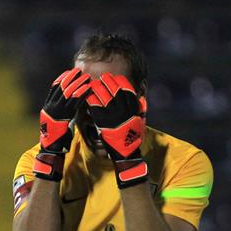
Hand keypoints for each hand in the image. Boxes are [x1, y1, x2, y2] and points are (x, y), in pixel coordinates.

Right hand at [35, 68, 91, 180]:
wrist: (51, 148)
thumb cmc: (57, 137)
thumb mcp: (59, 121)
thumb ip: (64, 111)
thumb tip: (74, 102)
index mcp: (48, 106)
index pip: (54, 87)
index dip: (62, 78)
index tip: (70, 71)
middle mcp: (50, 107)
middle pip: (61, 88)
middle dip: (71, 78)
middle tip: (80, 71)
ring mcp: (55, 111)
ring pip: (67, 94)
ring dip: (77, 84)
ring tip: (86, 78)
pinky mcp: (63, 117)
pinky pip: (73, 103)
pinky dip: (80, 95)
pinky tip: (87, 89)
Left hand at [86, 73, 148, 187]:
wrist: (126, 152)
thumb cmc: (133, 137)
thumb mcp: (140, 122)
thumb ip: (141, 109)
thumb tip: (142, 98)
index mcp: (132, 109)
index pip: (127, 90)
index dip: (121, 81)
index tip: (116, 78)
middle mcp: (123, 110)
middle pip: (114, 89)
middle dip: (108, 81)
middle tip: (104, 77)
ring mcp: (112, 115)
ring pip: (103, 95)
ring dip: (98, 87)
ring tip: (94, 84)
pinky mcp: (102, 122)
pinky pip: (95, 106)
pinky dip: (91, 99)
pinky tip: (88, 95)